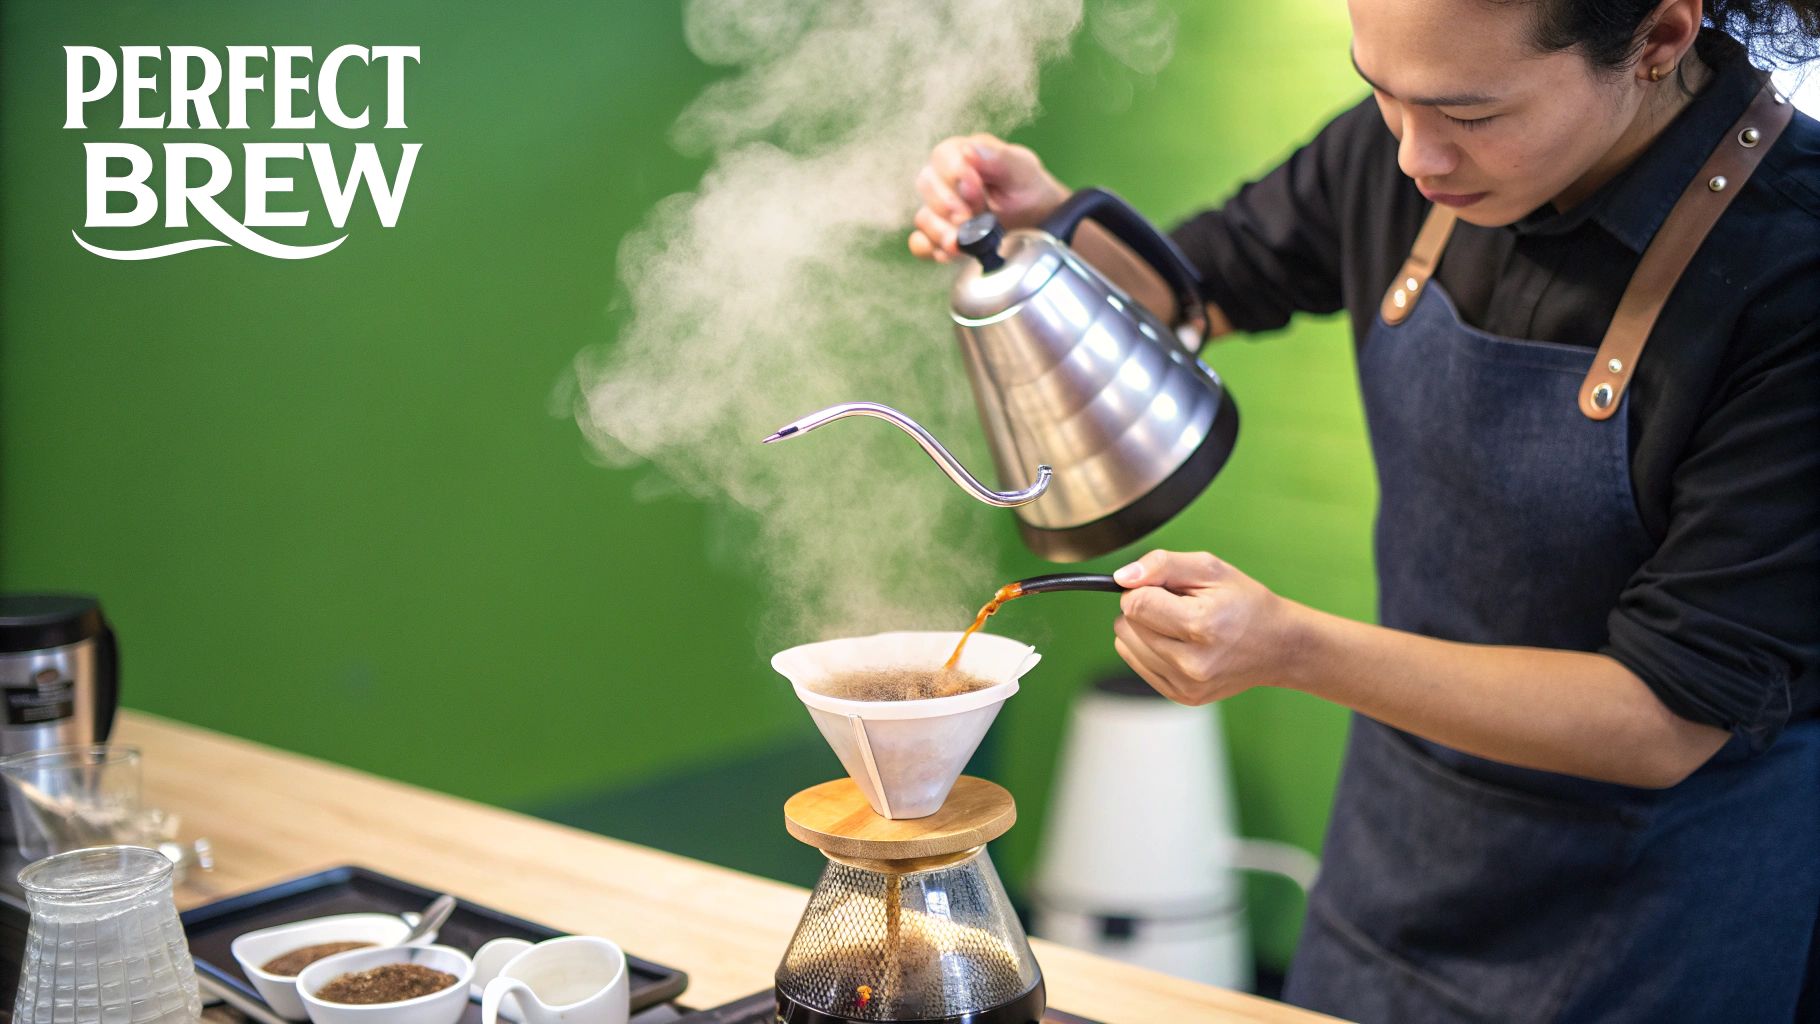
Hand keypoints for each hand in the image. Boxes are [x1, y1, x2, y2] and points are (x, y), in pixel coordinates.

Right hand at [908, 133, 1068, 262]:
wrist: (1034, 219)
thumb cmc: (1025, 187)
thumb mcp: (1021, 170)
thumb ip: (997, 159)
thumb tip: (968, 151)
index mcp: (961, 153)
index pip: (943, 157)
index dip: (956, 175)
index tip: (978, 190)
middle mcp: (942, 179)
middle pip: (927, 186)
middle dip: (949, 205)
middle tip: (972, 218)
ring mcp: (937, 209)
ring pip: (923, 217)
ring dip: (942, 231)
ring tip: (964, 242)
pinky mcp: (937, 236)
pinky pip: (921, 244)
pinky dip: (933, 248)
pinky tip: (954, 251)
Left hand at [1110, 550, 1298, 704]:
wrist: (1278, 646)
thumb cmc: (1246, 603)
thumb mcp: (1210, 569)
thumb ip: (1161, 565)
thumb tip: (1122, 577)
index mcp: (1200, 625)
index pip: (1135, 604)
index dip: (1142, 588)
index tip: (1164, 588)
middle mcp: (1191, 662)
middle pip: (1126, 625)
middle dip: (1144, 608)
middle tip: (1178, 606)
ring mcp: (1186, 685)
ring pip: (1125, 645)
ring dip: (1144, 629)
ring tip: (1179, 625)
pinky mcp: (1181, 696)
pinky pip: (1136, 664)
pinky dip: (1149, 648)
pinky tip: (1178, 643)